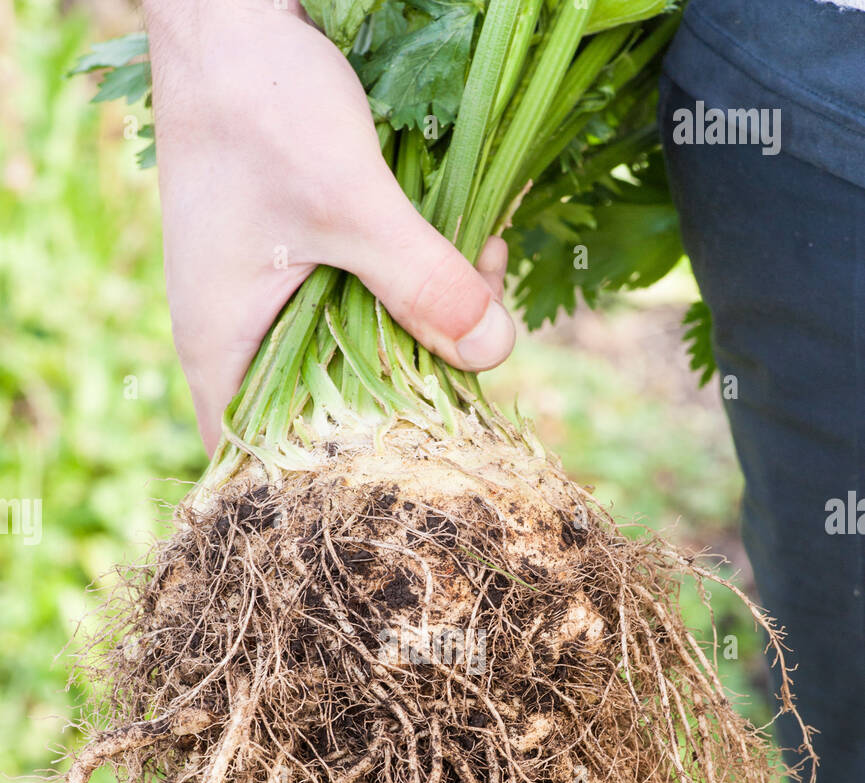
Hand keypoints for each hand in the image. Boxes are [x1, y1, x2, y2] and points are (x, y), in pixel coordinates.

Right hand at [143, 0, 515, 452]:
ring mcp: (272, 296)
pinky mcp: (305, 258)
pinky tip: (472, 250)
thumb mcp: (351, 202)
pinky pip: (367, 297)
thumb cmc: (262, 107)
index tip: (411, 467)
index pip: (263, 462)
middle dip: (408, 392)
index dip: (330, 480)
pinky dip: (416, 284)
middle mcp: (241, 337)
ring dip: (425, 329)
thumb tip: (493, 352)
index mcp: (222, 349)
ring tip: (485, 282)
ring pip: (358, 350)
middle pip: (329, 411)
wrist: (229, 12)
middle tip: (477, 357)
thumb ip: (420, 280)